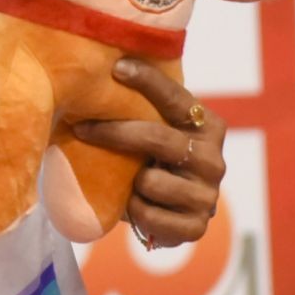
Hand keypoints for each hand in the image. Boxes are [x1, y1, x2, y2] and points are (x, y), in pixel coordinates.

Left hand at [73, 57, 226, 247]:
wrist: (172, 209)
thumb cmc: (157, 154)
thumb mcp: (159, 125)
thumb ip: (145, 104)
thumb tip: (101, 68)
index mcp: (208, 125)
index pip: (176, 97)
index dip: (148, 80)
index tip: (116, 67)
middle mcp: (213, 159)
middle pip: (157, 138)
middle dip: (114, 132)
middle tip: (80, 126)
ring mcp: (207, 196)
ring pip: (150, 181)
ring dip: (130, 181)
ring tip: (129, 179)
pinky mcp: (195, 227)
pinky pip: (148, 215)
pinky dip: (135, 209)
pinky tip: (136, 203)